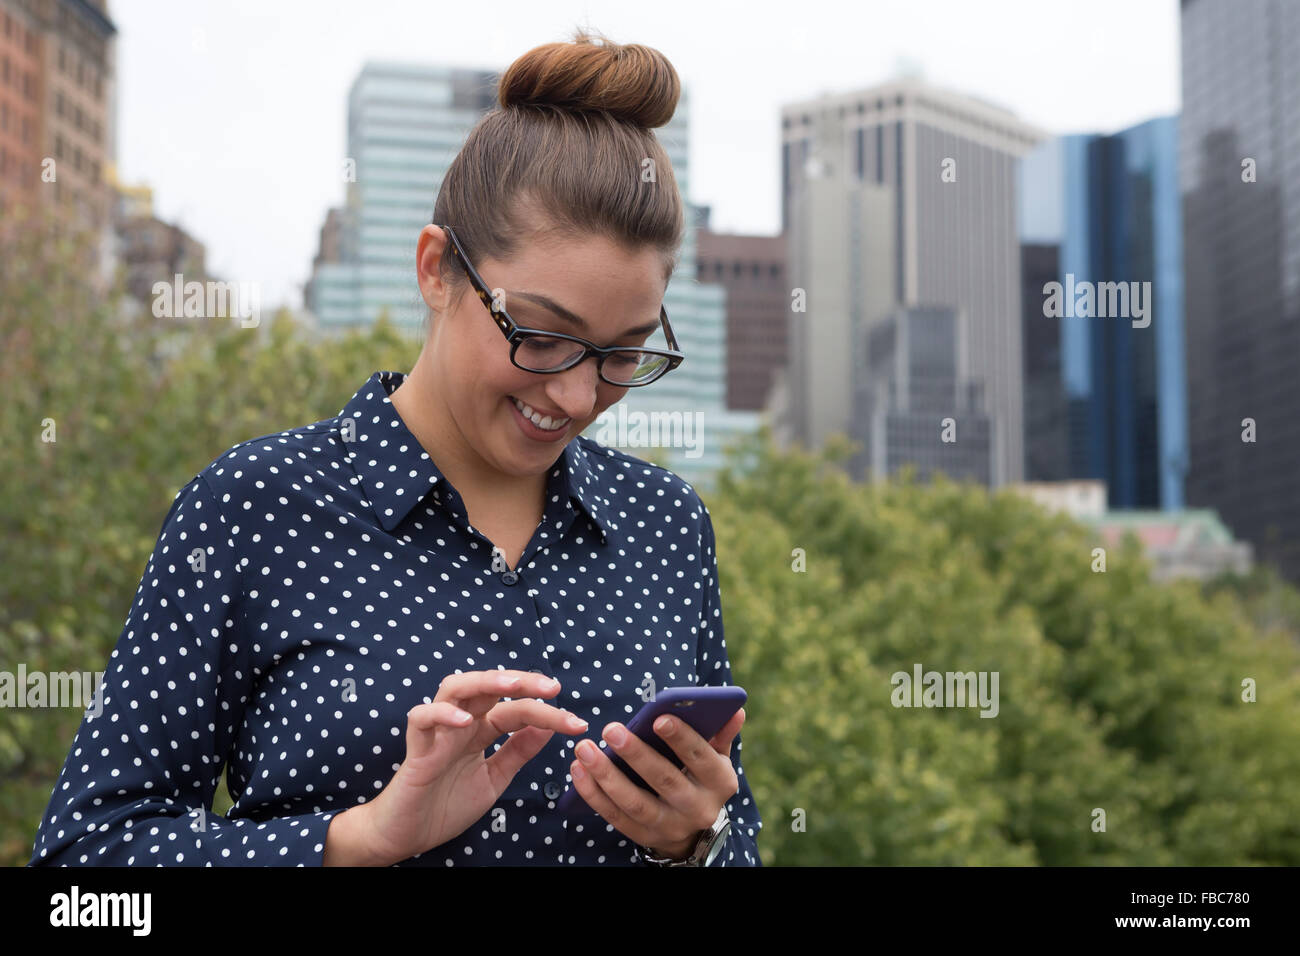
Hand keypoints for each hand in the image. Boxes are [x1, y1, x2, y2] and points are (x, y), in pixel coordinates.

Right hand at [346, 670, 589, 865]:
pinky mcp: (415, 750)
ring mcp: (437, 733)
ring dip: (484, 682)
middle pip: (489, 686)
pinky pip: (421, 719)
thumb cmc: (445, 804)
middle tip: (553, 687)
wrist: (406, 835)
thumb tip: (549, 725)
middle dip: (522, 681)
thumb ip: (518, 751)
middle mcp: (460, 724)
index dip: (549, 713)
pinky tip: (465, 722)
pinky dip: (441, 714)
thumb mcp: (494, 778)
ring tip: (512, 685)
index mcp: (481, 730)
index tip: (578, 724)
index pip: (517, 710)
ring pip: (455, 688)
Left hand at [568, 706, 744, 861]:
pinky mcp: (644, 837)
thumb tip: (735, 710)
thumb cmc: (701, 777)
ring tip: (585, 750)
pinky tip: (578, 771)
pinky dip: (594, 794)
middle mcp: (697, 808)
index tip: (658, 718)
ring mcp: (669, 826)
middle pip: (664, 780)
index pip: (701, 758)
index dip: (681, 738)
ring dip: (606, 776)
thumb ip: (721, 733)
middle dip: (636, 755)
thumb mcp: (717, 757)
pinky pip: (614, 816)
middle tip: (611, 729)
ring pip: (635, 802)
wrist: (693, 828)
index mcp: (719, 783)